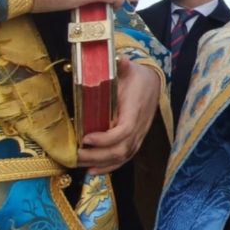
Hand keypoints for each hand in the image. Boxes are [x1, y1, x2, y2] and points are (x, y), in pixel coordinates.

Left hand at [78, 57, 160, 174]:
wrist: (153, 83)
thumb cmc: (137, 77)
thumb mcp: (129, 68)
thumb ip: (121, 66)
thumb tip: (117, 58)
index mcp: (135, 109)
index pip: (124, 130)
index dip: (106, 138)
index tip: (86, 137)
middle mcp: (139, 126)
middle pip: (121, 149)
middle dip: (97, 155)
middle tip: (76, 154)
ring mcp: (139, 135)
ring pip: (123, 156)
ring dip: (101, 163)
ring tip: (80, 163)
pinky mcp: (136, 140)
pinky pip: (125, 158)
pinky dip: (109, 167)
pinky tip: (93, 170)